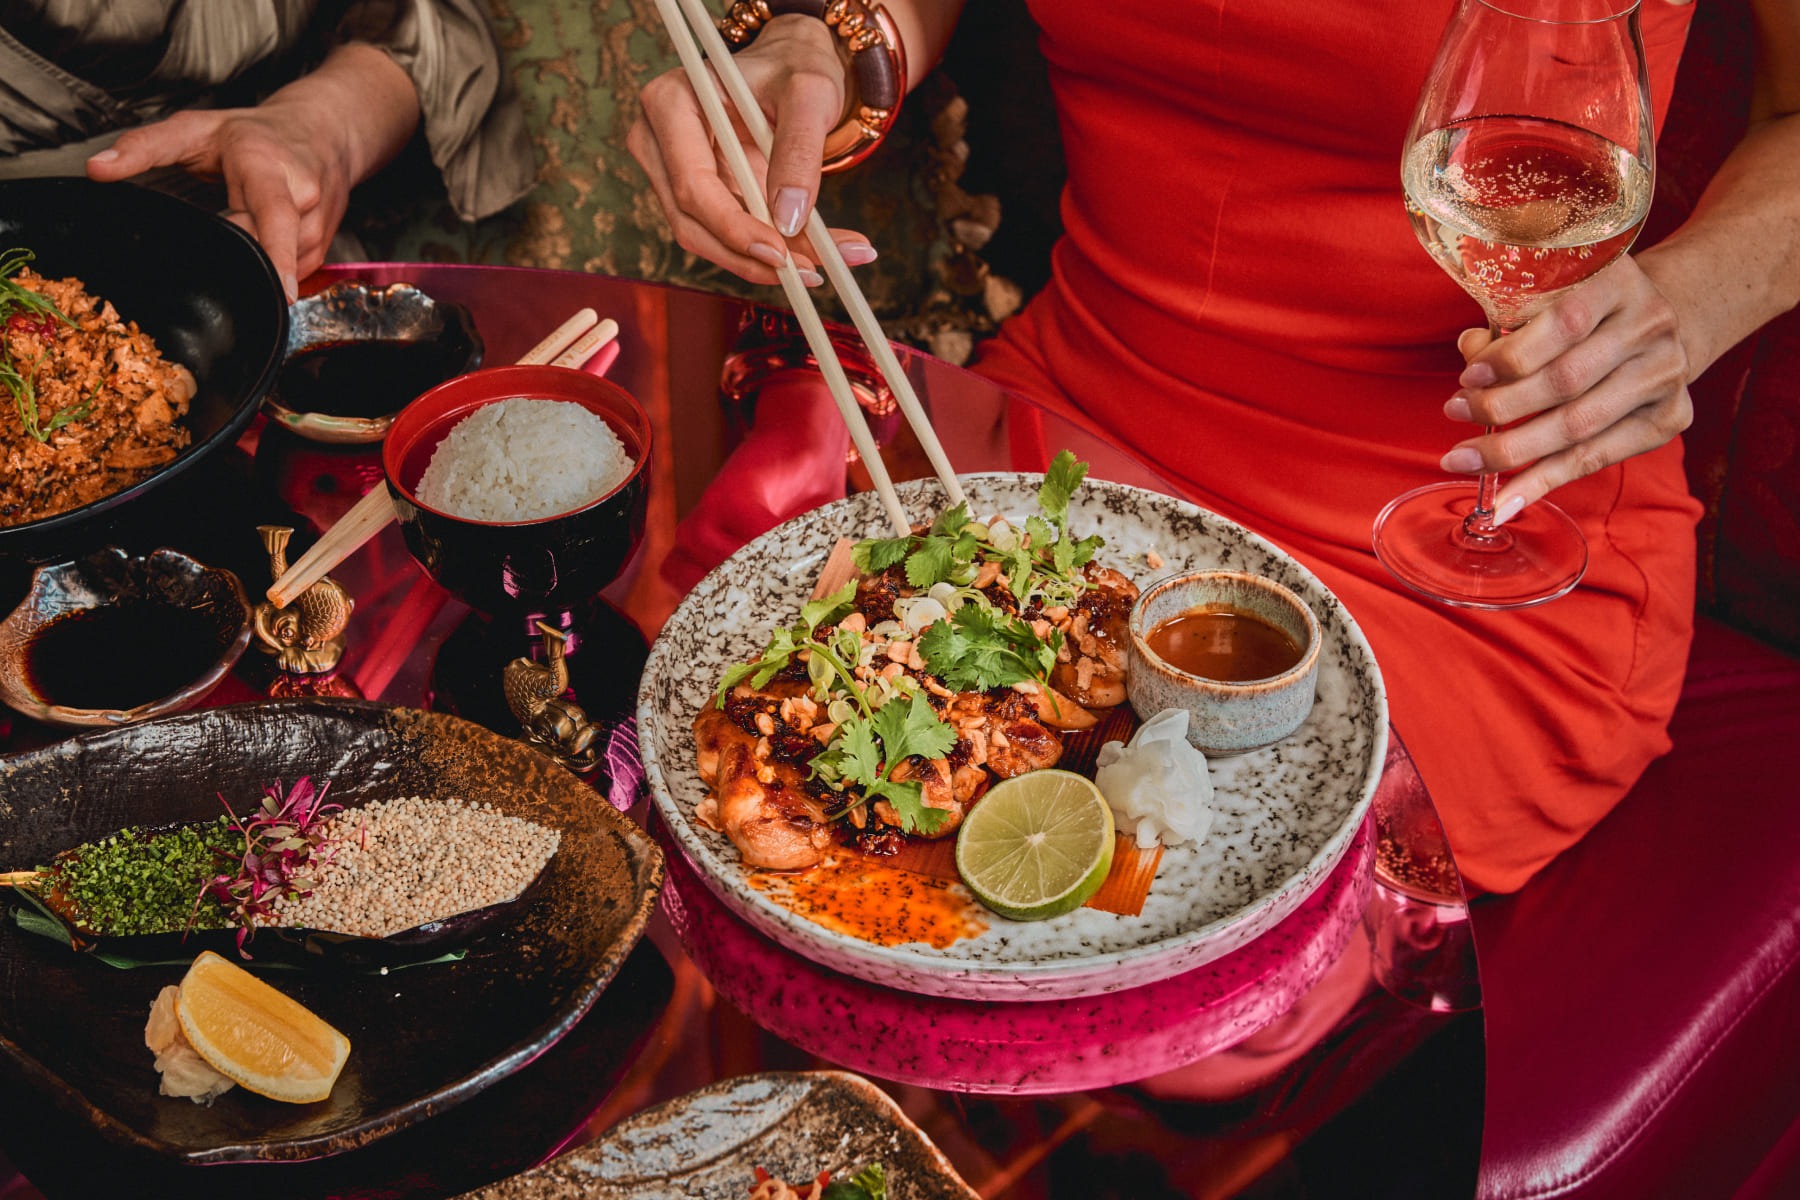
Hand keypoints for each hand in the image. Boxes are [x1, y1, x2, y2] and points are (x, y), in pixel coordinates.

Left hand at [85, 43, 418, 301]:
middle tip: (227, 247)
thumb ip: (143, 147)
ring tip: (243, 229)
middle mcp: (302, 196)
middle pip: (274, 249)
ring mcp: (320, 224)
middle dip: (248, 260)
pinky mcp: (325, 246)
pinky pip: (296, 271)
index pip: (276, 218)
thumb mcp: (195, 129)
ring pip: (286, 265)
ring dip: (257, 262)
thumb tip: (97, 169)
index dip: (276, 257)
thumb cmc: (256, 133)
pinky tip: (263, 244)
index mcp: (269, 167)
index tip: (280, 292)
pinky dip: (274, 266)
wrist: (326, 131)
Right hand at [626, 14, 878, 285]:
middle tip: (808, 274)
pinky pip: (722, 236)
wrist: (790, 69)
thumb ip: (800, 151)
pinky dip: (764, 252)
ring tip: (819, 269)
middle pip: (690, 222)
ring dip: (758, 263)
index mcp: (671, 102)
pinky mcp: (694, 195)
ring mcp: (670, 171)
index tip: (781, 253)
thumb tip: (790, 221)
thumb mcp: (809, 94)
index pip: (691, 184)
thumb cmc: (794, 69)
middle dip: (748, 256)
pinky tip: (808, 257)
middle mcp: (658, 140)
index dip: (733, 226)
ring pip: (704, 239)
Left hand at [1439, 255, 1693, 524]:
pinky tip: (1504, 502)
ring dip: (1512, 450)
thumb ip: (1507, 323)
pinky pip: (1595, 459)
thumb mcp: (1546, 300)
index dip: (1512, 356)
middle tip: (1455, 412)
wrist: (1653, 326)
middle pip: (1568, 381)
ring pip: (1578, 426)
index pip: (1565, 323)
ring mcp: (1666, 375)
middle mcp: (1651, 326)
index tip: (1469, 377)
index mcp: (1619, 282)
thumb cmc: (1581, 312)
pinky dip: (1543, 482)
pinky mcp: (1669, 419)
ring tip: (1464, 458)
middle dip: (1502, 405)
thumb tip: (1471, 353)